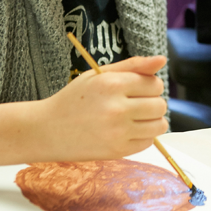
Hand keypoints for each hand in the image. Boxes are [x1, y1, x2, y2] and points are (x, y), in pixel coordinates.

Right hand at [37, 55, 167, 161]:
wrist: (48, 130)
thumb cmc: (74, 99)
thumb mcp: (99, 75)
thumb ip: (133, 66)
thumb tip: (162, 59)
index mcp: (112, 84)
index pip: (155, 84)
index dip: (149, 86)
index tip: (136, 90)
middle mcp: (117, 108)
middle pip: (160, 105)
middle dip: (152, 103)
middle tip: (134, 104)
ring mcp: (118, 132)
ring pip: (160, 125)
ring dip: (152, 121)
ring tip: (134, 118)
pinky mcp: (118, 150)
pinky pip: (148, 142)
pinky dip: (142, 136)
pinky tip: (125, 131)